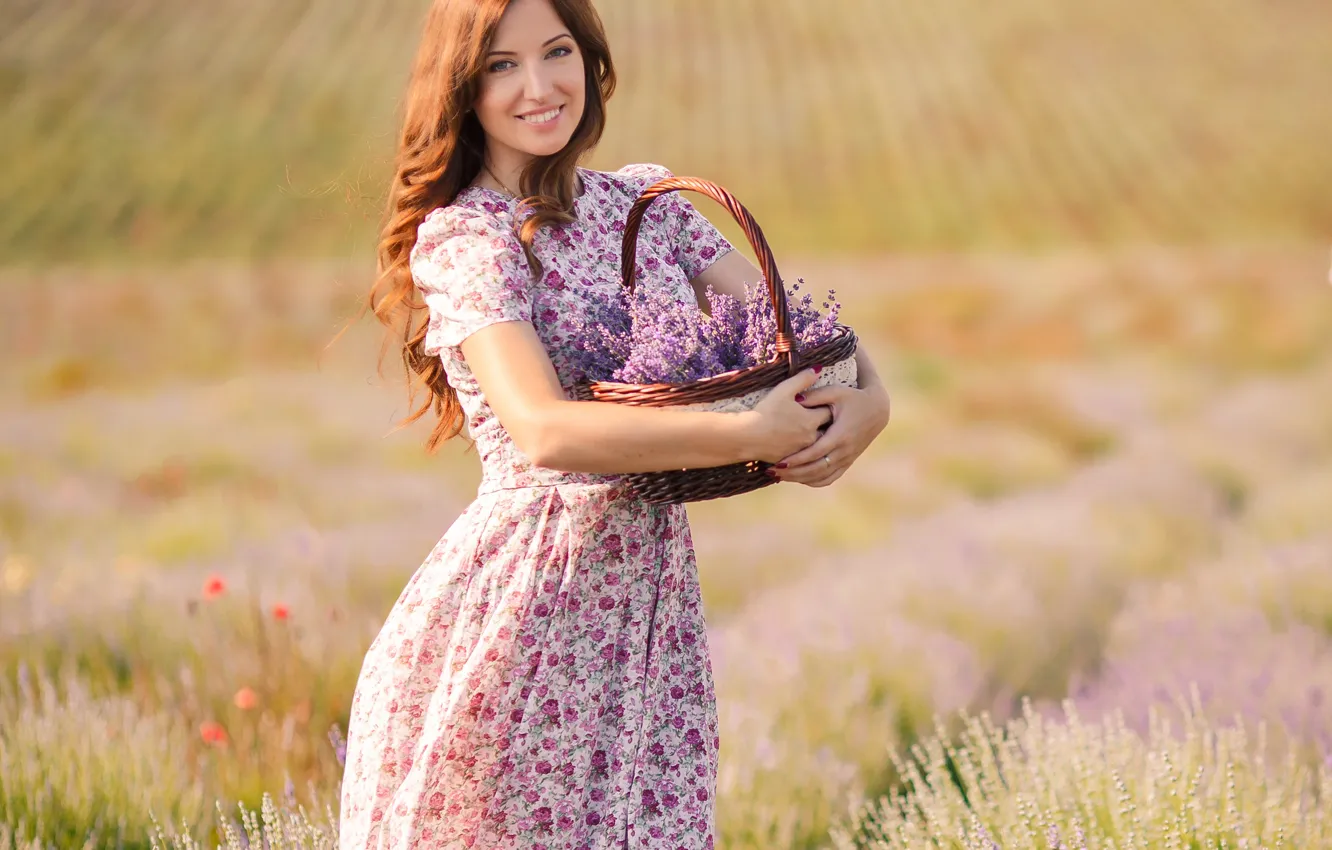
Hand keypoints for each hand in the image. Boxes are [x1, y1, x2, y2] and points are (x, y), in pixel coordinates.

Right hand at [745, 368, 833, 463]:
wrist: (747, 437)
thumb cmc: (766, 412)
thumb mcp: (784, 390)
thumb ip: (803, 379)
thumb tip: (819, 369)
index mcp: (812, 420)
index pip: (828, 411)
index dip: (825, 405)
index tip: (821, 402)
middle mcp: (811, 437)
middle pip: (825, 430)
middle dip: (823, 424)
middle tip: (816, 417)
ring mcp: (801, 451)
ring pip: (815, 444)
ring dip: (813, 438)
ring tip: (805, 430)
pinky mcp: (791, 460)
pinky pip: (802, 455)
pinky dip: (801, 449)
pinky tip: (793, 443)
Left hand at [770, 383, 890, 486]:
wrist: (877, 410)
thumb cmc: (854, 398)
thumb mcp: (836, 391)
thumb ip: (815, 395)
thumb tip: (795, 398)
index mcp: (840, 434)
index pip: (816, 452)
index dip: (798, 459)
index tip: (780, 462)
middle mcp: (844, 450)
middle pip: (816, 468)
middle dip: (794, 472)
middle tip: (773, 472)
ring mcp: (847, 458)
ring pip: (822, 476)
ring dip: (801, 479)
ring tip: (781, 476)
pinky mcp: (848, 461)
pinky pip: (830, 477)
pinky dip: (814, 481)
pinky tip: (799, 479)